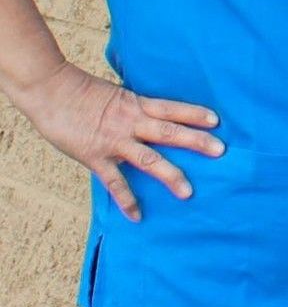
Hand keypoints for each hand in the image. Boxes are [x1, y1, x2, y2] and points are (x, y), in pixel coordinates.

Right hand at [13, 60, 222, 221]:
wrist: (49, 90)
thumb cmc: (80, 90)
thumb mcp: (115, 94)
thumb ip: (135, 107)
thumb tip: (153, 115)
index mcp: (136, 104)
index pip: (172, 108)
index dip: (193, 113)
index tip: (216, 120)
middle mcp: (131, 122)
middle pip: (169, 132)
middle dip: (196, 141)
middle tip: (221, 151)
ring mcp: (115, 141)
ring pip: (149, 160)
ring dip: (170, 175)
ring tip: (188, 192)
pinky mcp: (96, 157)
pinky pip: (115, 182)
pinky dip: (126, 200)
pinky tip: (137, 216)